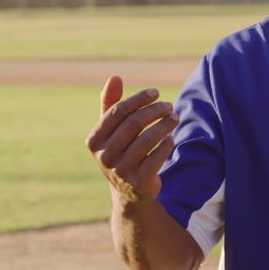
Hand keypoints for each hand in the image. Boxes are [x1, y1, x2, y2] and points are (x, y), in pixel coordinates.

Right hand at [86, 76, 178, 204]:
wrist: (129, 192)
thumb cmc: (121, 151)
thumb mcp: (112, 130)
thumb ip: (111, 103)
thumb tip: (114, 77)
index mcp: (94, 141)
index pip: (117, 112)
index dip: (138, 99)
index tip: (156, 92)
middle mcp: (104, 156)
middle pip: (134, 123)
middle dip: (155, 110)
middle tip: (169, 106)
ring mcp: (120, 170)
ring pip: (148, 139)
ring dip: (165, 125)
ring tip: (174, 118)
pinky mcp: (139, 181)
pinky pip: (157, 156)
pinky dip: (166, 144)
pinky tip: (170, 138)